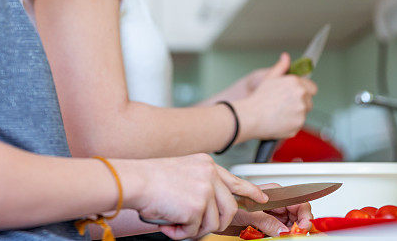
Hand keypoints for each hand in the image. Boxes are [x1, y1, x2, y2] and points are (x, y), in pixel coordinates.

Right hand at [123, 154, 267, 239]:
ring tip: (173, 221)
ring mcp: (205, 190)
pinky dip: (180, 233)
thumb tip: (210, 208)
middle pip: (229, 209)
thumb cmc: (149, 179)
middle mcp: (210, 174)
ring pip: (212, 223)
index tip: (262, 198)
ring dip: (192, 229)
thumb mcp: (182, 172)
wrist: (134, 180)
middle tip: (194, 225)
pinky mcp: (197, 206)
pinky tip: (168, 222)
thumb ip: (200, 184)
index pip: (235, 179)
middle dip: (216, 223)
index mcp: (206, 164)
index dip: (251, 191)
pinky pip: (195, 231)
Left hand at [229, 184, 313, 235]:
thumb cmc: (230, 200)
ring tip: (284, 236)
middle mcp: (277, 204)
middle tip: (296, 235)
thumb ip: (266, 220)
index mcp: (276, 194)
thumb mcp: (248, 211)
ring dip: (290, 233)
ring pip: (291, 226)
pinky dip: (280, 237)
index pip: (299, 202)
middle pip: (298, 216)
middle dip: (299, 226)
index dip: (304, 215)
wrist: (219, 208)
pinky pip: (280, 233)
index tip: (303, 227)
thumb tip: (283, 230)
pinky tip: (275, 237)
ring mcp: (274, 216)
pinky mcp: (269, 226)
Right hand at [235, 53, 317, 140]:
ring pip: (304, 113)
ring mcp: (301, 111)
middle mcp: (301, 95)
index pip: (312, 88)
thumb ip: (281, 67)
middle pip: (309, 101)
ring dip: (296, 114)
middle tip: (284, 105)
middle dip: (300, 103)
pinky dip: (291, 124)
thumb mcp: (270, 78)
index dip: (304, 91)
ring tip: (280, 113)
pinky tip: (280, 121)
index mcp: (296, 82)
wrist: (251, 117)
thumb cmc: (259, 98)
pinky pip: (298, 124)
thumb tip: (286, 57)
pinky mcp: (299, 124)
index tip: (296, 95)